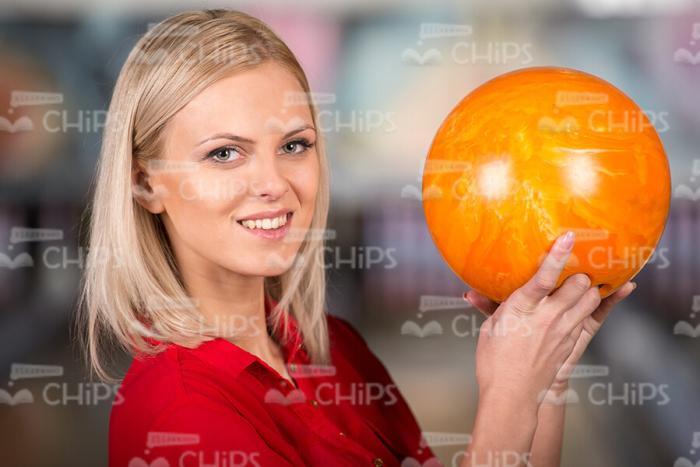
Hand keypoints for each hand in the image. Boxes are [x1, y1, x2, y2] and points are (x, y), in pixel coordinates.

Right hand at [466, 232, 632, 407]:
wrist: (512, 395)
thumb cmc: (495, 361)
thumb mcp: (489, 329)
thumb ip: (488, 306)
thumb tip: (471, 292)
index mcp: (523, 308)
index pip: (545, 277)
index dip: (558, 255)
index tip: (569, 237)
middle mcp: (548, 317)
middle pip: (579, 285)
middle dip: (579, 272)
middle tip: (573, 267)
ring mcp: (563, 330)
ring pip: (589, 299)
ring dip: (588, 288)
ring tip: (584, 281)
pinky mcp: (571, 342)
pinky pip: (588, 317)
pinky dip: (588, 307)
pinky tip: (586, 302)